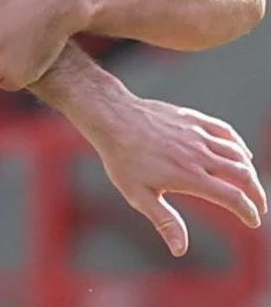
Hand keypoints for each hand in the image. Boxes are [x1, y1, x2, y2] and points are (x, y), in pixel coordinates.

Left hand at [83, 97, 265, 255]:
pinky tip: (242, 155)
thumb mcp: (138, 195)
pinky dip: (239, 146)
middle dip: (256, 194)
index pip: (232, 198)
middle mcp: (199, 155)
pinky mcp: (193, 119)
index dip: (248, 212)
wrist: (112, 118)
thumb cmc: (122, 159)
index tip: (253, 221)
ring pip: (238, 154)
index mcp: (189, 176)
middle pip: (243, 175)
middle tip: (259, 206)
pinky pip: (226, 132)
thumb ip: (164, 221)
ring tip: (251, 185)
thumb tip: (180, 250)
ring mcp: (197, 135)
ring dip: (249, 171)